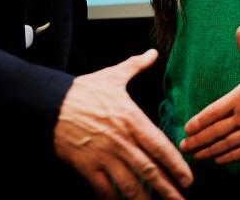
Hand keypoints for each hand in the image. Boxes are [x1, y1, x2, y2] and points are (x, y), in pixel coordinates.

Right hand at [54, 49, 192, 199]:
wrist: (52, 102)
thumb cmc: (84, 90)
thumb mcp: (113, 76)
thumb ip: (136, 66)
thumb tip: (152, 54)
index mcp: (132, 119)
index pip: (160, 146)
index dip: (176, 165)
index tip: (188, 180)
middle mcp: (121, 140)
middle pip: (149, 170)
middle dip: (167, 189)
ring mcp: (103, 154)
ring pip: (129, 183)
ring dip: (144, 199)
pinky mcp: (86, 165)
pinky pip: (103, 188)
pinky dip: (113, 198)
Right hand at [179, 25, 239, 163]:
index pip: (215, 111)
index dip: (201, 120)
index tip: (186, 128)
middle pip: (217, 130)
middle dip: (200, 138)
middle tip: (183, 147)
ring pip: (227, 142)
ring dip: (212, 150)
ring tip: (196, 156)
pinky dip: (231, 157)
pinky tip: (219, 161)